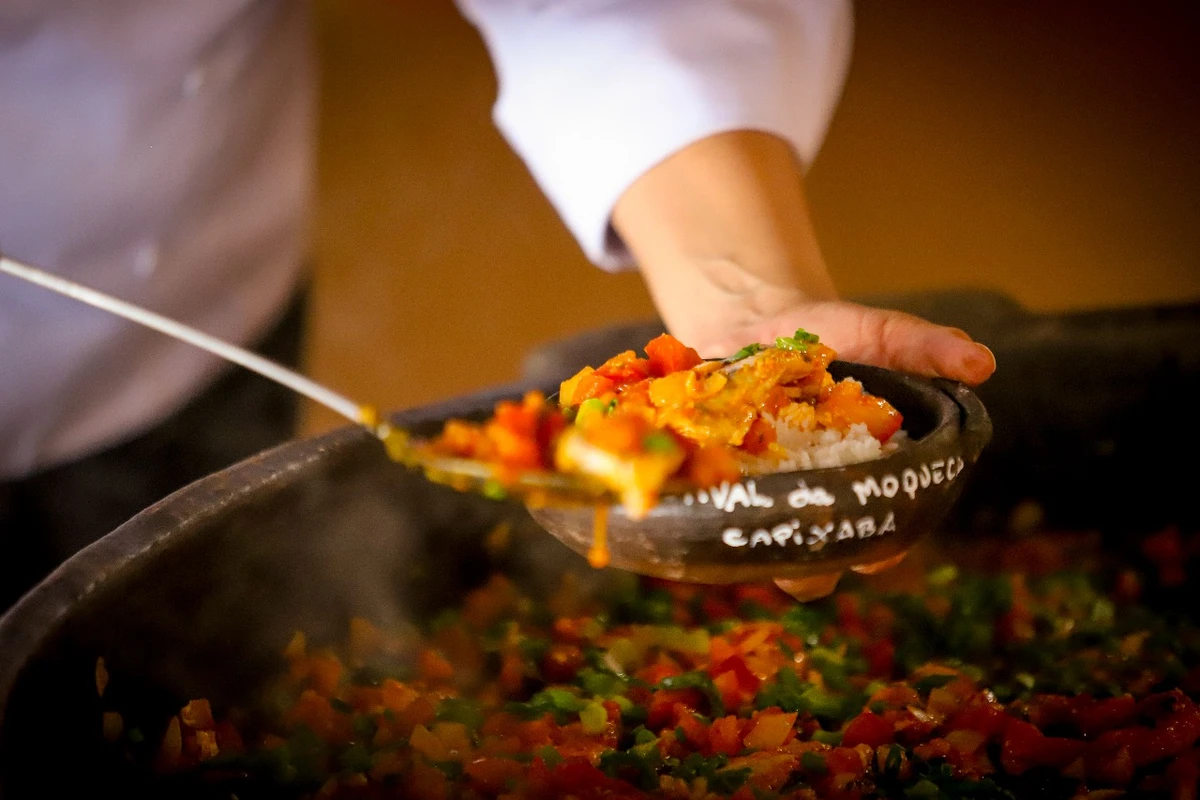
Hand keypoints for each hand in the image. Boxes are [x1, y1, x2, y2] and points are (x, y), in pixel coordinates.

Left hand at [614, 129, 994, 599]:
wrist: (750, 316)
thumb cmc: (825, 334)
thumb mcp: (873, 333)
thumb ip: (922, 347)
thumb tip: (982, 362)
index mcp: (862, 483)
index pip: (883, 537)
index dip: (880, 549)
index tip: (874, 550)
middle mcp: (812, 504)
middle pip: (817, 564)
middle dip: (807, 568)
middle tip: (794, 557)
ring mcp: (759, 499)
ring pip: (757, 553)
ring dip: (747, 553)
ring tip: (734, 532)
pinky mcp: (713, 486)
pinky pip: (705, 516)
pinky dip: (694, 516)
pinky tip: (682, 508)